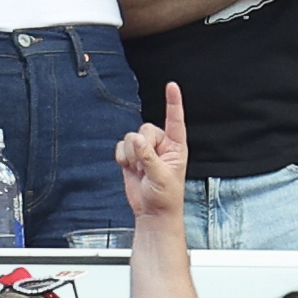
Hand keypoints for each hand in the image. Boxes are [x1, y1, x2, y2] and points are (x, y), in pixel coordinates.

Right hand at [116, 82, 189, 220]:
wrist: (152, 212)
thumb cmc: (166, 197)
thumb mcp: (162, 176)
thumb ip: (149, 157)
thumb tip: (136, 140)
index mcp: (176, 146)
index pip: (175, 120)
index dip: (173, 102)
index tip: (172, 86)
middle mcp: (161, 145)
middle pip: (145, 129)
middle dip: (142, 146)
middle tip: (146, 165)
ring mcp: (145, 150)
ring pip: (130, 138)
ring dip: (132, 155)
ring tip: (140, 170)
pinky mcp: (131, 157)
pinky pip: (121, 147)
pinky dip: (122, 158)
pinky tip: (130, 169)